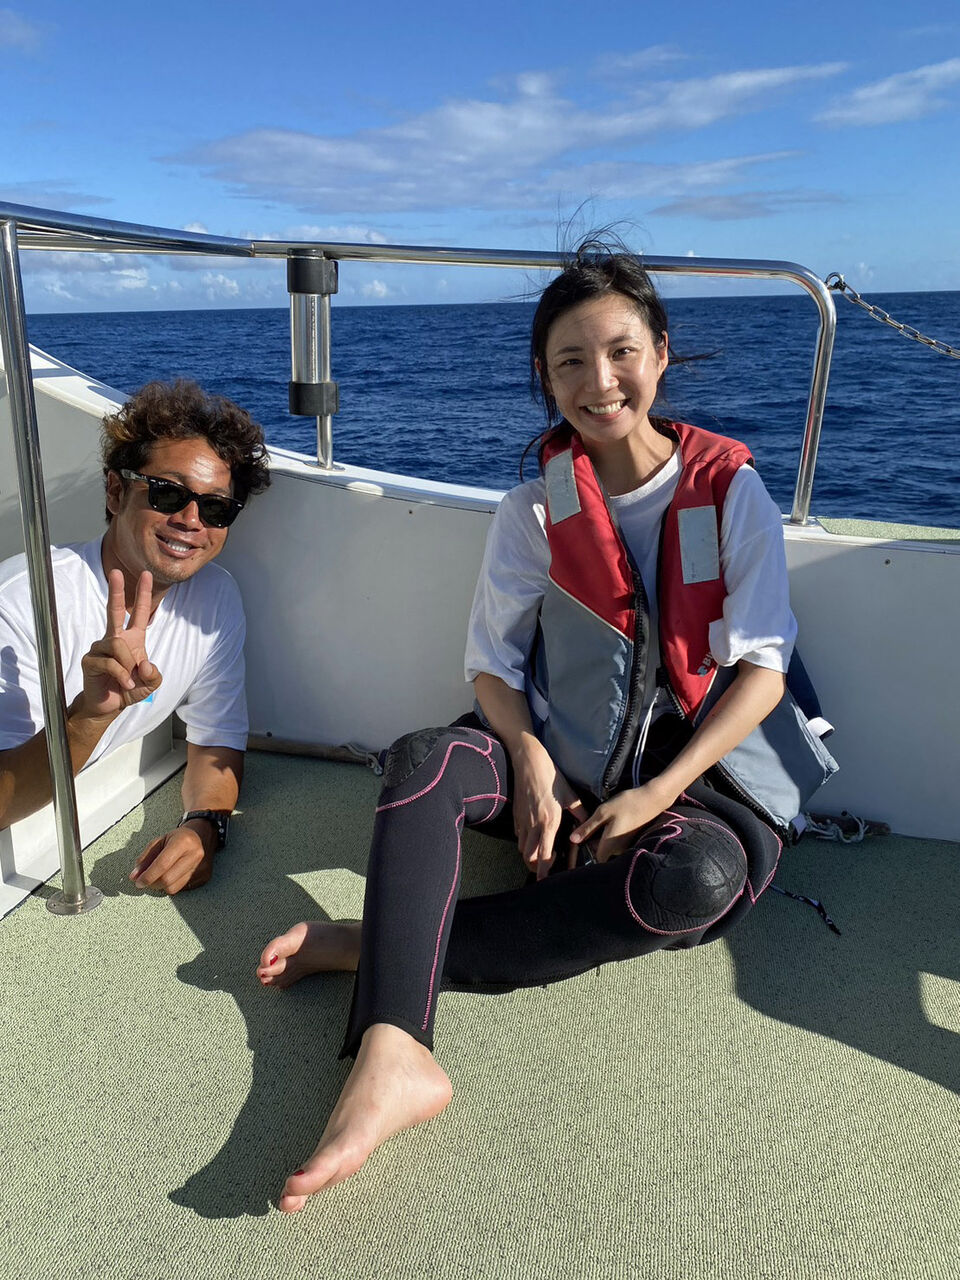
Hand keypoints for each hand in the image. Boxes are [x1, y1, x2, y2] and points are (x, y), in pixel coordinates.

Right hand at [75, 569, 161, 719]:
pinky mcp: (90, 660)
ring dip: (128, 665)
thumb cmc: (129, 689)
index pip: (140, 613)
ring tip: (129, 680)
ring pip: (118, 645)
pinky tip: (124, 684)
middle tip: (116, 572)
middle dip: (117, 591)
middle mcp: (115, 639)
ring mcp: (100, 647)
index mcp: (132, 639)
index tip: (146, 574)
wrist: (110, 705)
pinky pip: (109, 662)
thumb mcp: (150, 683)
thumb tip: (143, 664)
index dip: (143, 594)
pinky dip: (121, 675)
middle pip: (115, 610)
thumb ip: (154, 675)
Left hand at [129, 822, 213, 894]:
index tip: (138, 882)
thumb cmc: (177, 838)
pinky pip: (181, 889)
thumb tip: (134, 876)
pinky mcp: (204, 877)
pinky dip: (172, 885)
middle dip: (152, 883)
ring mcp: (202, 867)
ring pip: (173, 888)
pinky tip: (173, 875)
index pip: (163, 864)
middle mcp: (195, 854)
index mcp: (183, 841)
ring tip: (160, 875)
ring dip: (161, 886)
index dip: (148, 875)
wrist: (201, 837)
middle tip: (146, 880)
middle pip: (167, 879)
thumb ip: (145, 858)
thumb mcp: (159, 842)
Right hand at [512, 736, 587, 879]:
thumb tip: (589, 825)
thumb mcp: (569, 795)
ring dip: (530, 854)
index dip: (544, 871)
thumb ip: (580, 812)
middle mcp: (534, 825)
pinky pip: (518, 834)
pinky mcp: (516, 814)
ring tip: (540, 854)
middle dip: (535, 866)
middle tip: (543, 869)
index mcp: (549, 822)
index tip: (545, 881)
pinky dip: (524, 840)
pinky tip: (533, 835)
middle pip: (529, 856)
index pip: (544, 854)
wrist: (529, 762)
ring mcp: (522, 820)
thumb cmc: (551, 777)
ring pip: (522, 847)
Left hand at [569, 780, 673, 863]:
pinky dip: (609, 834)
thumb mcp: (603, 812)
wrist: (652, 799)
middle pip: (600, 853)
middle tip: (586, 828)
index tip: (579, 843)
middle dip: (592, 844)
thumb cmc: (626, 804)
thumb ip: (587, 828)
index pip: (593, 860)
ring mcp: (625, 846)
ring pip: (607, 847)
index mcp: (610, 845)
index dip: (585, 854)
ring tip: (598, 823)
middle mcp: (618, 850)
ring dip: (601, 838)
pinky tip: (610, 822)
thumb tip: (572, 840)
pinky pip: (615, 842)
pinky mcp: (630, 840)